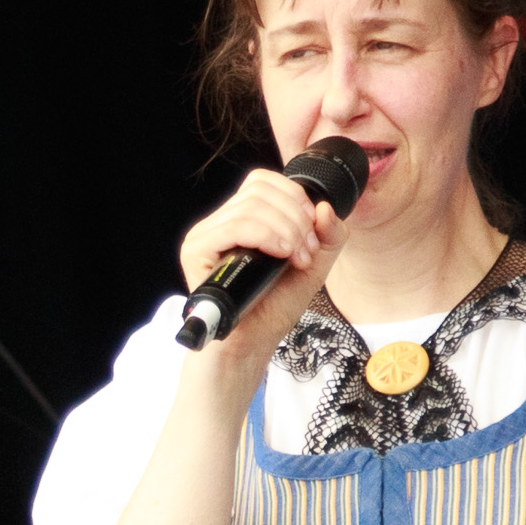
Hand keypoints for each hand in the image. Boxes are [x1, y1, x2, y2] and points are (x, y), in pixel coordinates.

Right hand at [177, 164, 344, 356]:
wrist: (253, 343)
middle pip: (260, 190)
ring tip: (296, 259)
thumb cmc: (274, 307)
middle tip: (306, 252)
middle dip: (295, 218)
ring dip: (285, 231)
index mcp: (242, 218)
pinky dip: (265, 236)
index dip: (294, 198)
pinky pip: (234, 226)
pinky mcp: (196, 251)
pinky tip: (280, 255)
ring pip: (251, 207)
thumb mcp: (314, 265)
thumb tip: (324, 207)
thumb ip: (329, 236)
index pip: (263, 181)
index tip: (311, 232)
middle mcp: (220, 221)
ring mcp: (205, 234)